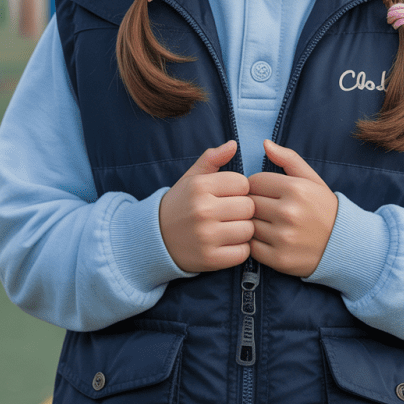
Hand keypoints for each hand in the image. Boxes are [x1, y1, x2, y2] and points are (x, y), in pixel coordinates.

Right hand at [159, 140, 254, 272]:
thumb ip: (212, 159)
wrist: (155, 239)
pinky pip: (243, 252)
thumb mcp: (191, 178)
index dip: (240, 190)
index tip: (229, 196)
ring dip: (243, 230)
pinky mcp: (209, 259)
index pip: (243, 183)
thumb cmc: (180, 205)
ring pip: (248, 230)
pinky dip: (239, 250)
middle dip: (244, 210)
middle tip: (231, 214)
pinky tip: (227, 244)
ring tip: (230, 228)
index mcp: (199, 186)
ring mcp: (206, 236)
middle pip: (249, 207)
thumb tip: (233, 144)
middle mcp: (202, 210)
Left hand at [248, 140, 338, 277]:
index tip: (264, 192)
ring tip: (265, 223)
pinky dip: (255, 243)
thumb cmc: (324, 208)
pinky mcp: (279, 259)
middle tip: (262, 208)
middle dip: (252, 204)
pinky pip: (252, 247)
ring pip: (248, 225)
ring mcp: (283, 237)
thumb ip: (288, 159)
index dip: (255, 186)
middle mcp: (288, 213)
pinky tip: (267, 239)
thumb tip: (264, 143)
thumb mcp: (311, 179)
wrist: (344, 245)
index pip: (253, 182)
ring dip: (252, 224)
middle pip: (249, 203)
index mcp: (295, 189)